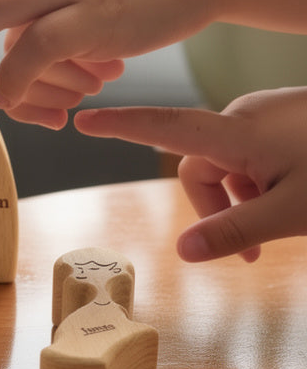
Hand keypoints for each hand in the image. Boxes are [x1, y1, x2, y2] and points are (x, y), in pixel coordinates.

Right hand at [74, 88, 306, 261]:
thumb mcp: (293, 214)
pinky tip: (295, 197)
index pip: (162, 127)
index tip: (84, 119)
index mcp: (235, 134)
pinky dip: (261, 181)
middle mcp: (244, 117)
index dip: (121, 126)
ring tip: (282, 227)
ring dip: (242, 199)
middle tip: (255, 254)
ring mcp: (268, 115)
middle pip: (199, 164)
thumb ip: (235, 232)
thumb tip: (182, 253)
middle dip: (216, 208)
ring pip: (229, 162)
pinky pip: (254, 152)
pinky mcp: (287, 118)